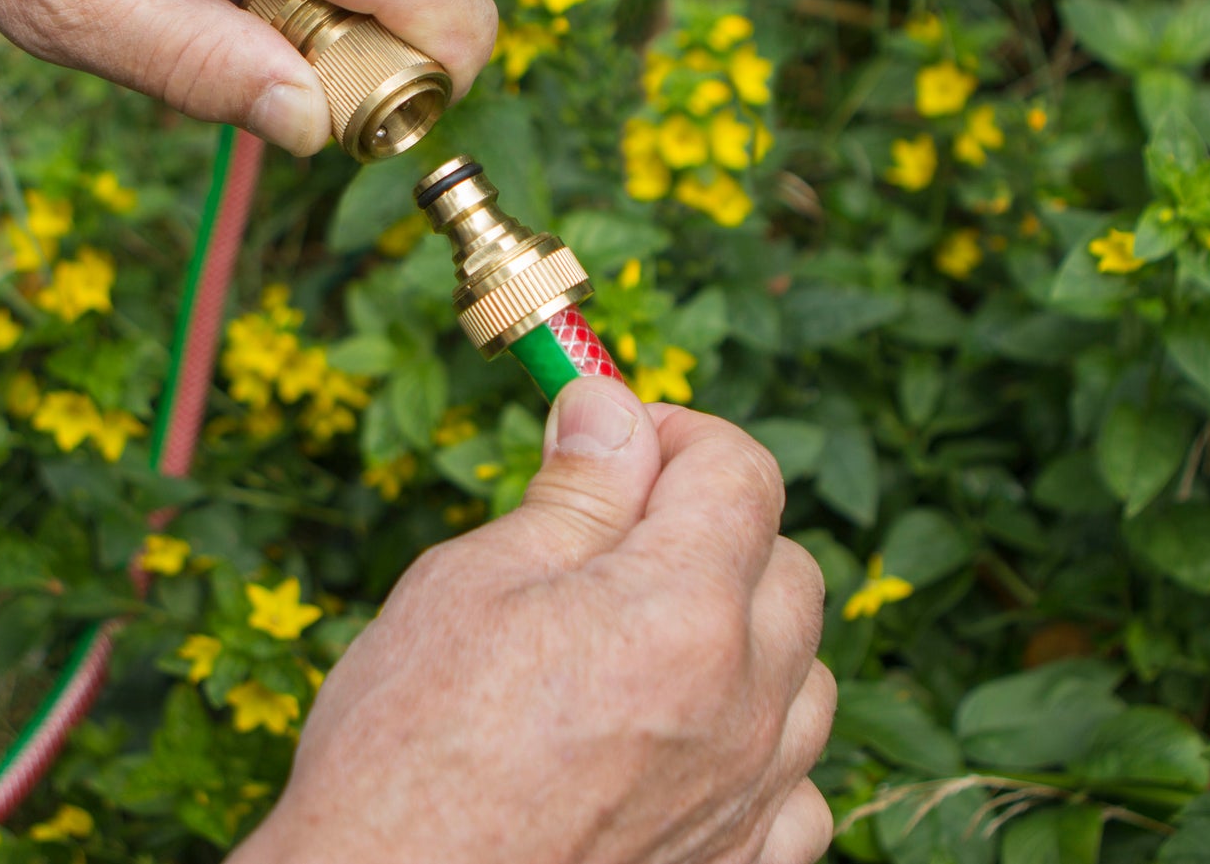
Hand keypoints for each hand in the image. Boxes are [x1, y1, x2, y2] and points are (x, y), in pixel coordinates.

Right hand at [236, 379, 833, 863]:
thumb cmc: (406, 750)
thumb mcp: (469, 586)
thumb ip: (572, 495)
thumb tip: (609, 409)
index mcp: (682, 612)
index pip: (743, 473)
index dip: (679, 437)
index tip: (618, 445)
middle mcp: (743, 706)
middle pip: (787, 568)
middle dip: (715, 529)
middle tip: (616, 539)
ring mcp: (750, 800)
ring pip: (803, 677)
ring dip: (745, 638)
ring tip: (642, 644)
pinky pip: (797, 791)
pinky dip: (759, 752)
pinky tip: (686, 745)